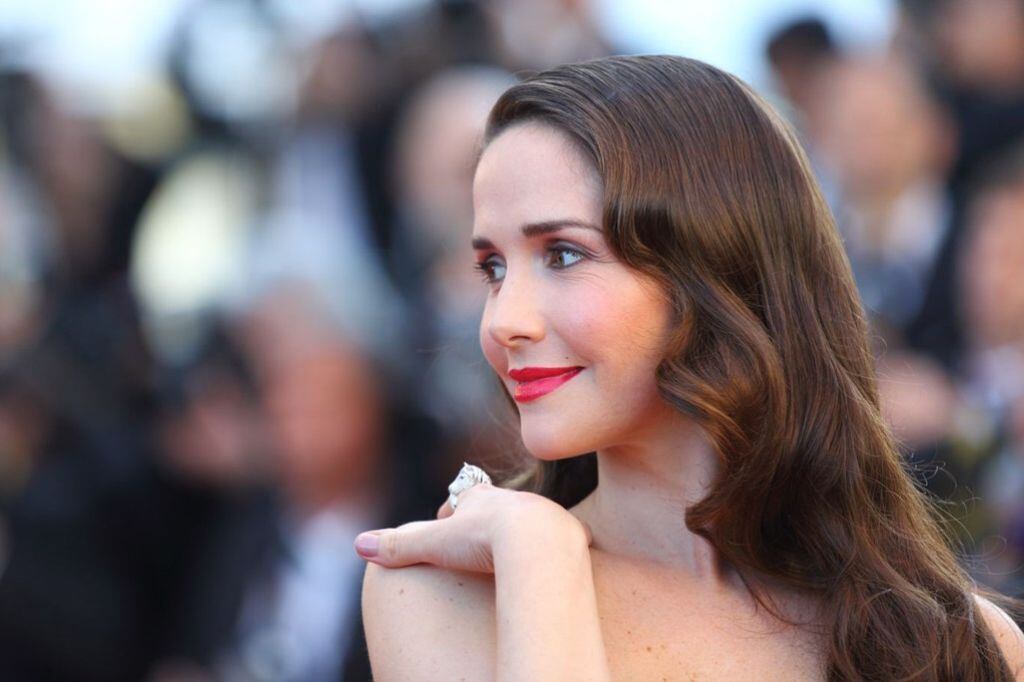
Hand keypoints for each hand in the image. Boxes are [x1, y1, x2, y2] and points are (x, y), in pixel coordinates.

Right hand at [353, 484, 590, 572]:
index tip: (446, 524)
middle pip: (499, 506)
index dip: (454, 513)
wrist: (539, 541)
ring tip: (516, 552)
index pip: (464, 499)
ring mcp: (545, 514)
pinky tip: (553, 559)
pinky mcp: (571, 535)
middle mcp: (515, 500)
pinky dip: (556, 546)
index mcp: (482, 499)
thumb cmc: (486, 539)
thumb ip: (400, 544)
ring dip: (523, 531)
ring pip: (532, 518)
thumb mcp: (435, 542)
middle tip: (481, 538)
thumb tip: (360, 545)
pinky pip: (564, 538)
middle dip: (489, 518)